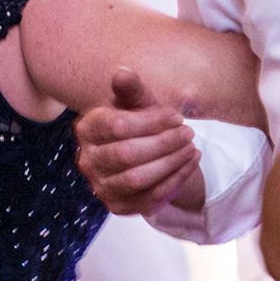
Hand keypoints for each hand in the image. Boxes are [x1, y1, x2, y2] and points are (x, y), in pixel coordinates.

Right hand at [74, 69, 204, 215]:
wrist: (139, 154)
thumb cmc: (137, 122)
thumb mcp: (136, 103)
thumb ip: (131, 90)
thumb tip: (123, 73)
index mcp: (87, 129)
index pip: (117, 126)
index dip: (151, 121)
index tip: (176, 117)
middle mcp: (87, 160)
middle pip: (127, 154)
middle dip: (163, 143)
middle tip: (188, 133)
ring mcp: (101, 187)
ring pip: (138, 179)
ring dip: (170, 163)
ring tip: (192, 147)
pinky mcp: (118, 207)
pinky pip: (149, 198)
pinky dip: (174, 180)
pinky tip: (190, 163)